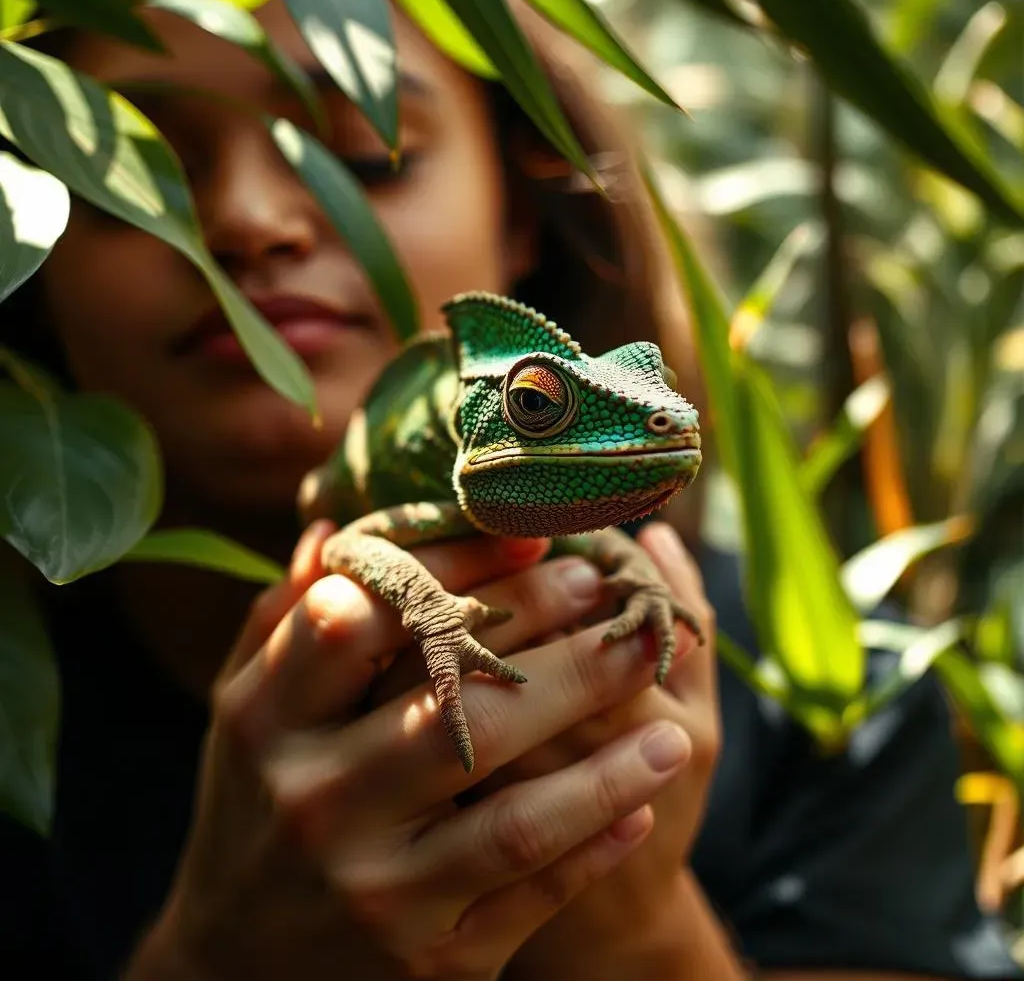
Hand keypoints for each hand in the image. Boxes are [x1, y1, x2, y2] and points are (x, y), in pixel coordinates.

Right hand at [127, 521, 692, 980]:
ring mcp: (375, 890)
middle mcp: (316, 801)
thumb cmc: (253, 813)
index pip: (359, 618)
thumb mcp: (245, 717)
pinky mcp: (429, 960)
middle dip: (555, 639)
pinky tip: (643, 797)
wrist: (238, 977)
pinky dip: (595, 842)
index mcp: (262, 721)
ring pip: (516, 814)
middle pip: (459, 704)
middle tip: (613, 594)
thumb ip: (283, 626)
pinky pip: (532, 892)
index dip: (449, 566)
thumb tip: (335, 532)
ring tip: (666, 702)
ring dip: (608, 757)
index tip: (530, 536)